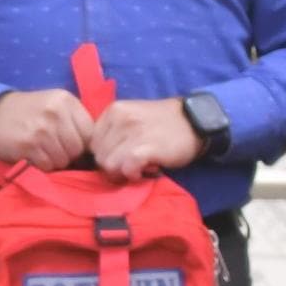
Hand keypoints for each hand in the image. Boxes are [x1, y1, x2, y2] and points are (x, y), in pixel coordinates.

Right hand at [0, 89, 94, 168]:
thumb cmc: (29, 112)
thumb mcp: (55, 105)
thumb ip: (75, 120)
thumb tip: (97, 147)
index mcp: (66, 101)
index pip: (90, 132)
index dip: (83, 143)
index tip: (71, 144)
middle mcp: (55, 113)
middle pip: (78, 148)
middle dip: (69, 154)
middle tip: (54, 149)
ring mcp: (42, 129)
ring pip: (64, 160)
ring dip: (55, 161)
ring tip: (42, 151)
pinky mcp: (28, 145)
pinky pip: (47, 166)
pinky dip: (41, 165)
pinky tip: (32, 155)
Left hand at [85, 98, 205, 181]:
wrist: (195, 121)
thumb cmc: (162, 123)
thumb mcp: (131, 117)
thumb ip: (112, 132)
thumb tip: (96, 157)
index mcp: (113, 111)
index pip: (91, 142)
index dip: (104, 154)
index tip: (121, 156)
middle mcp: (120, 119)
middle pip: (98, 156)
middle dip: (113, 165)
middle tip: (132, 164)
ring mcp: (132, 133)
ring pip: (109, 165)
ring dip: (123, 172)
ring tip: (139, 166)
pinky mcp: (145, 148)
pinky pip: (126, 168)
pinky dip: (133, 175)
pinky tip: (144, 171)